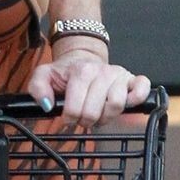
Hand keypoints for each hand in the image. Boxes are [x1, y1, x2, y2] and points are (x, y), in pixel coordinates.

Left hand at [27, 48, 151, 125]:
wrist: (82, 59)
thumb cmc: (65, 73)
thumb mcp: (43, 76)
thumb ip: (37, 89)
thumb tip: (47, 105)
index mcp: (81, 72)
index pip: (76, 109)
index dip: (70, 119)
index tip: (68, 117)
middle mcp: (102, 72)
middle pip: (95, 112)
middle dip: (86, 120)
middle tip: (83, 117)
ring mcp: (119, 75)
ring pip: (116, 106)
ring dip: (106, 116)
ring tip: (98, 113)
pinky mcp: (133, 79)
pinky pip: (142, 90)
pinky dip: (136, 98)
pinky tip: (125, 103)